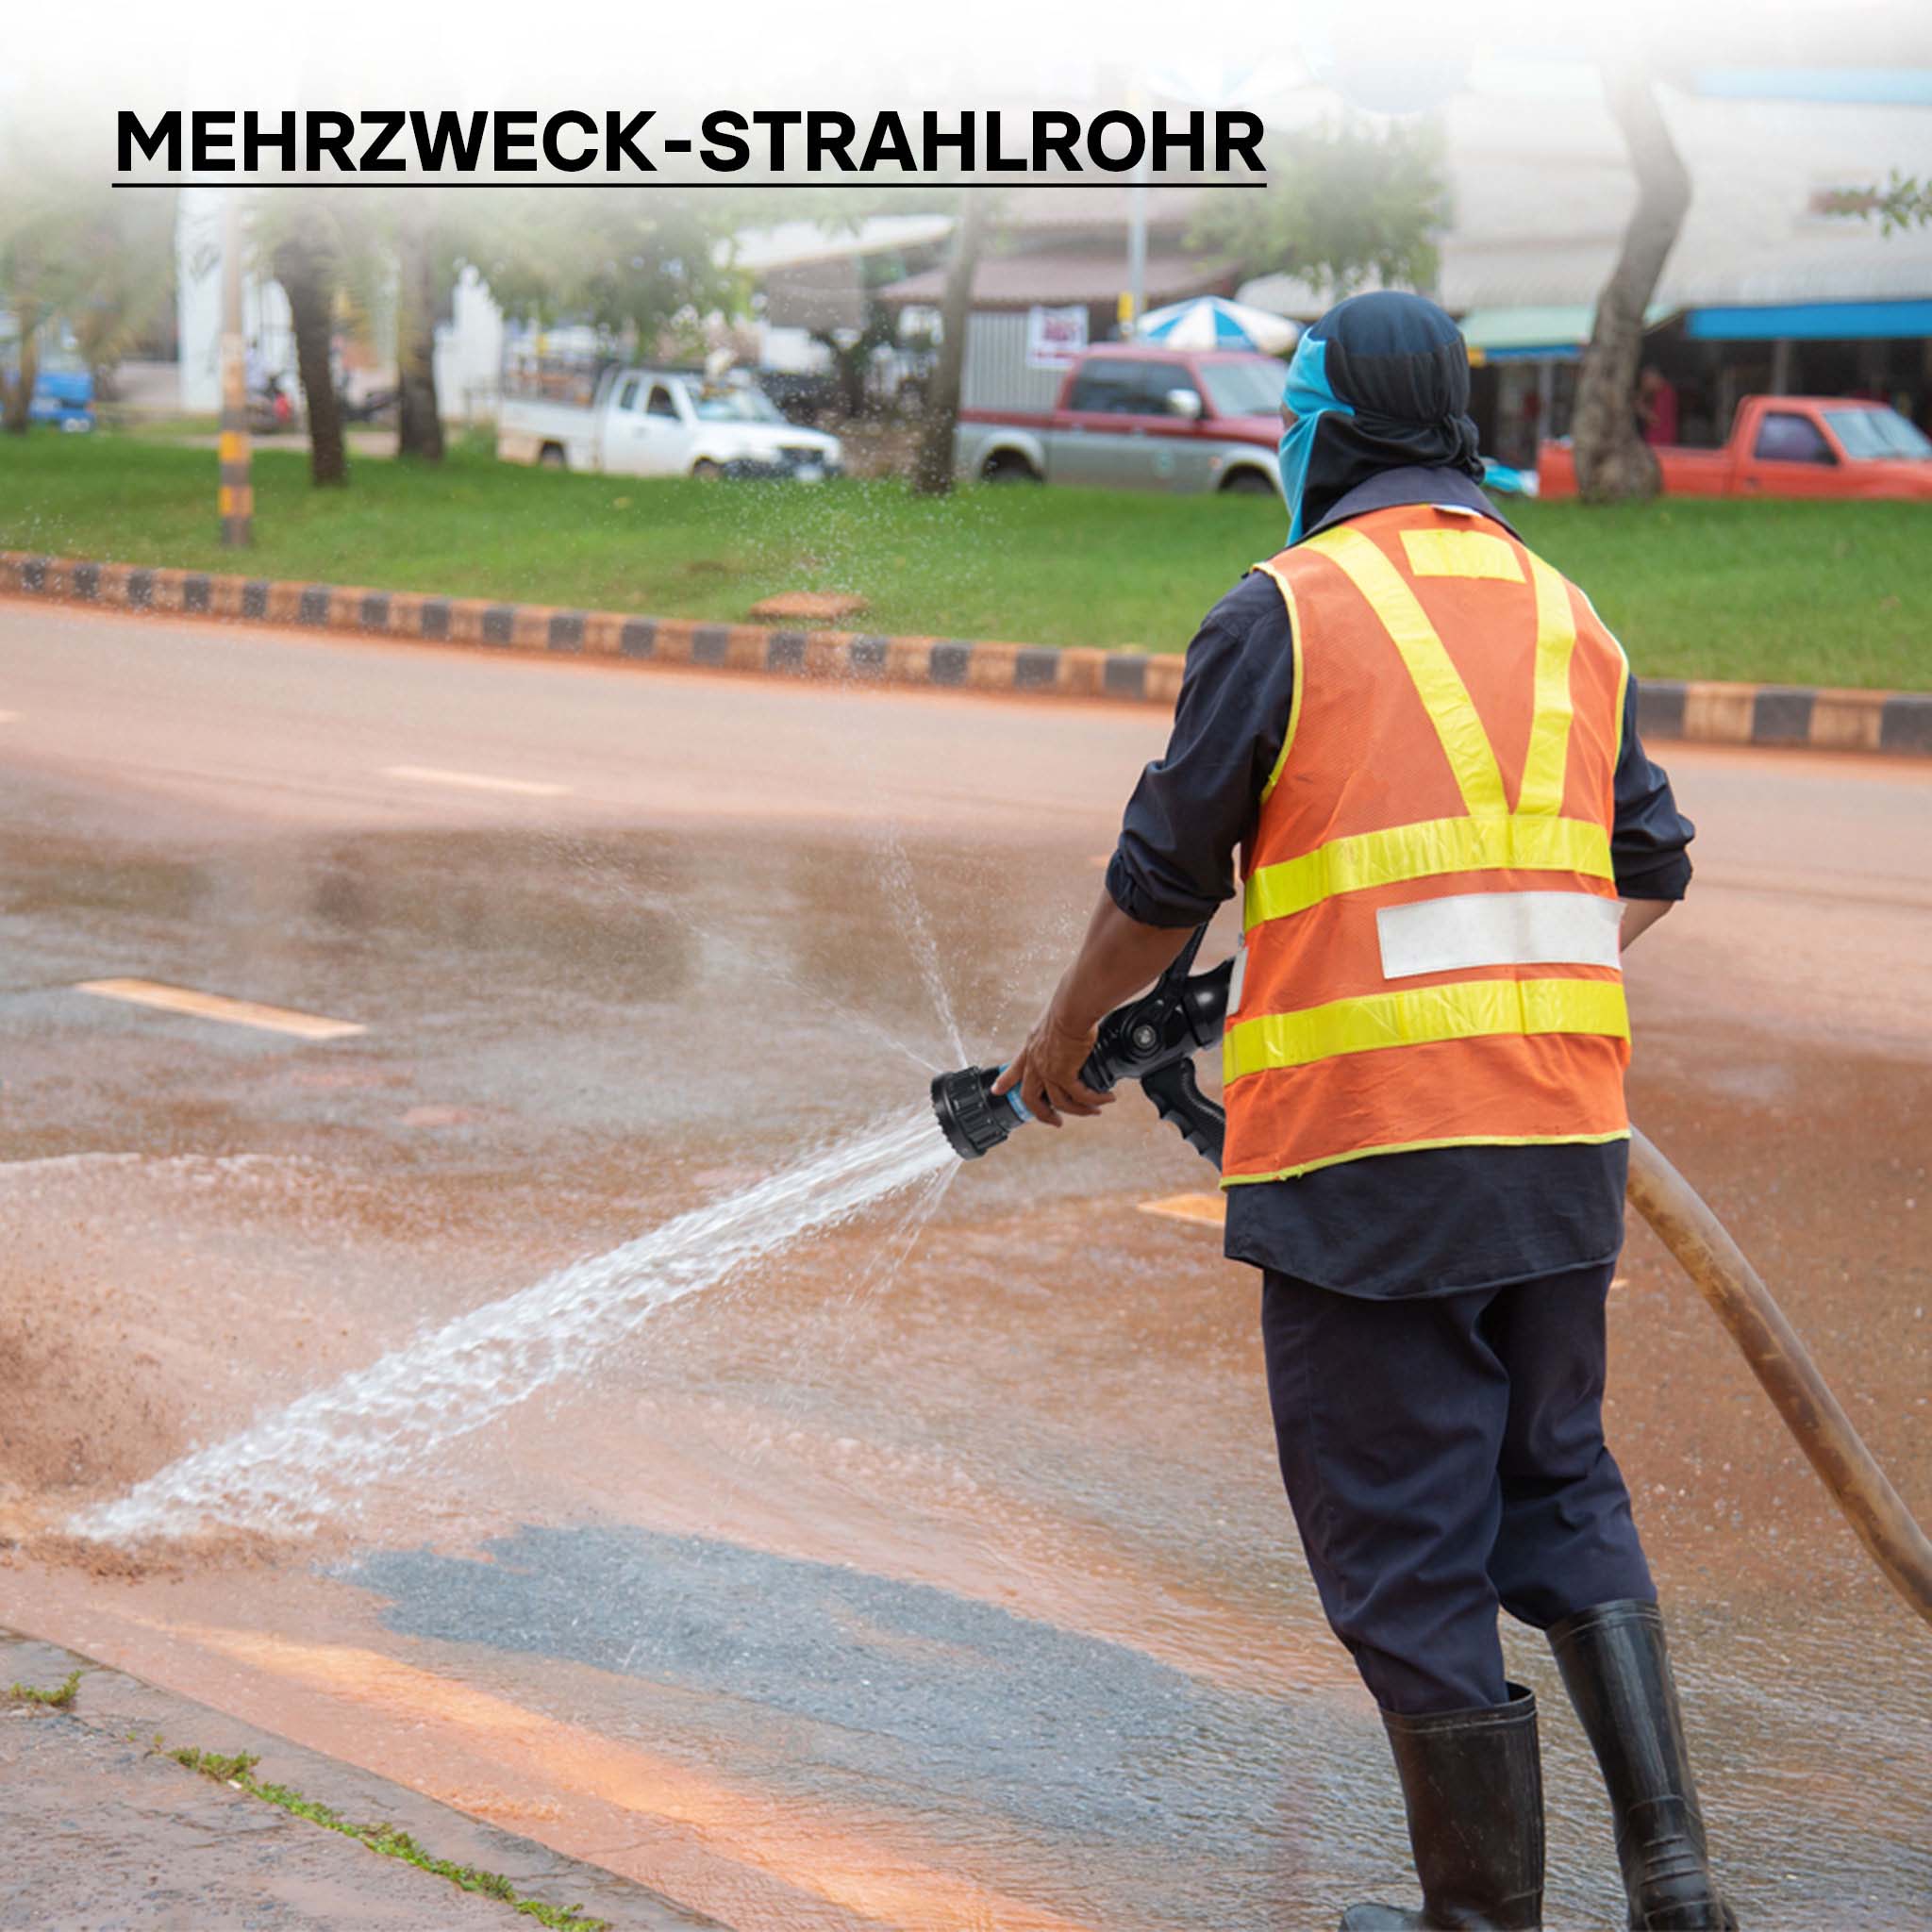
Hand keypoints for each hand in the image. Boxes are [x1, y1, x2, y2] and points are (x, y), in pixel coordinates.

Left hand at [990, 1004, 1113, 1127]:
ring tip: (1093, 1112)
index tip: (997, 1091)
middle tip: (1056, 1122)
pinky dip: (1094, 1100)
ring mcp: (1048, 1071)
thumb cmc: (1067, 1006)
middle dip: (1042, 1114)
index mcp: (1030, 1048)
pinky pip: (1079, 1095)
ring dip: (1078, 1110)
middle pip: (1030, 1098)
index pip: (1013, 1069)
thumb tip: (1072, 1029)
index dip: (1005, 1082)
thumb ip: (1058, 1031)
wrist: (1072, 1007)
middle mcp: (1035, 1062)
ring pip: (1059, 1102)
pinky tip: (1106, 1099)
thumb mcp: (1053, 1019)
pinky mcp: (1064, 1074)